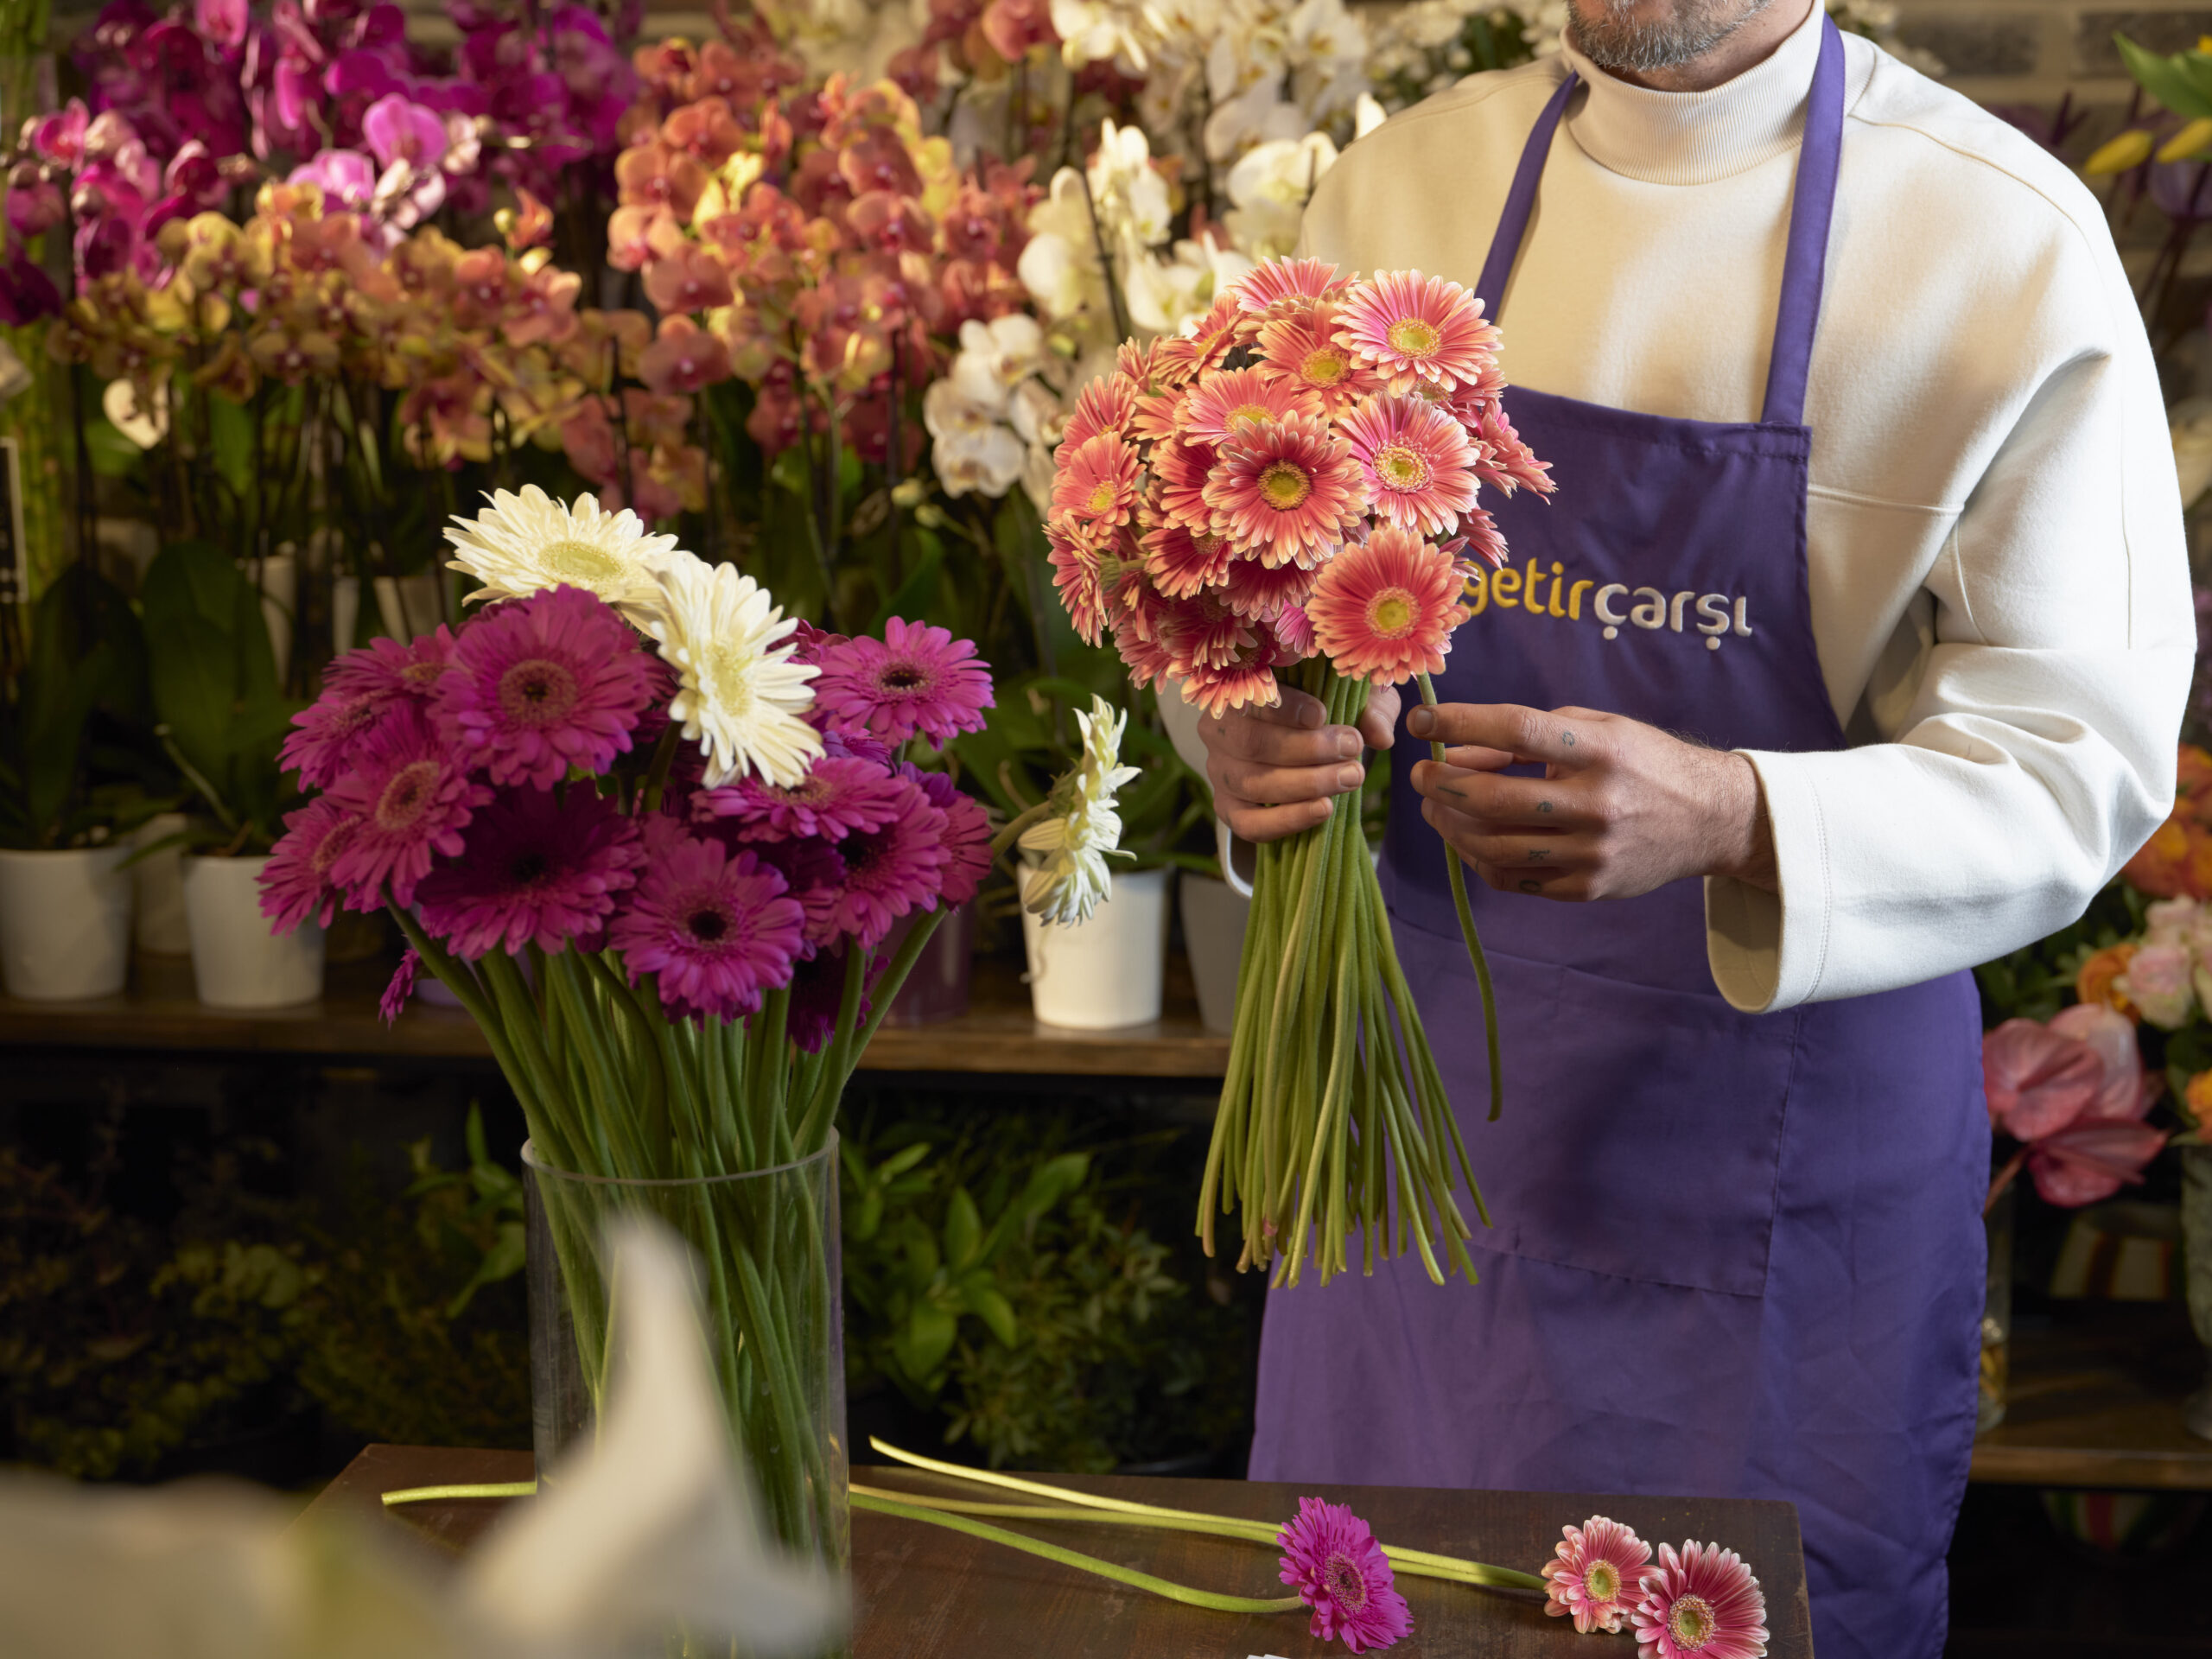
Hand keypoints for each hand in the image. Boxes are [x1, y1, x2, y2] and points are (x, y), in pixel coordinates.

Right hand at [1199, 685, 1401, 842]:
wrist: (1306, 749)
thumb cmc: (1328, 710)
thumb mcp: (1353, 697)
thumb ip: (1368, 707)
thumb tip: (1379, 735)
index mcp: (1240, 690)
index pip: (1252, 696)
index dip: (1285, 707)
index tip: (1322, 715)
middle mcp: (1218, 730)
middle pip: (1252, 742)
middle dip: (1307, 749)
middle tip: (1351, 749)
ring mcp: (1219, 771)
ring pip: (1253, 783)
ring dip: (1307, 784)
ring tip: (1351, 777)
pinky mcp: (1228, 808)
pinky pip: (1249, 823)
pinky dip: (1288, 820)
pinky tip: (1324, 809)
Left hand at [1406, 702, 1775, 899]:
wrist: (1709, 819)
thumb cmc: (1640, 762)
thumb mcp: (1596, 729)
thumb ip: (1526, 737)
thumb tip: (1454, 753)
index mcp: (1601, 750)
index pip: (1516, 730)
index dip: (1460, 722)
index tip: (1422, 719)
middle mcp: (1597, 803)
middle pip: (1494, 798)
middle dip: (1441, 784)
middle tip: (1420, 774)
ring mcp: (1593, 852)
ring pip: (1493, 845)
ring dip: (1451, 824)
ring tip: (1437, 806)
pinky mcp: (1588, 888)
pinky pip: (1512, 878)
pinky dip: (1478, 856)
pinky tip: (1470, 836)